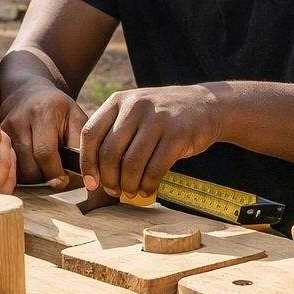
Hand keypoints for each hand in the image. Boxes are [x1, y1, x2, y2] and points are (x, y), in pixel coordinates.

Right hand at [0, 77, 86, 186]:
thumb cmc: (58, 109)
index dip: (55, 173)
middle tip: (54, 174)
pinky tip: (30, 163)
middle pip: (29, 167)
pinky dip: (20, 171)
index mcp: (42, 113)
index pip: (44, 153)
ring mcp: (4, 129)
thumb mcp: (76, 118)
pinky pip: (8, 165)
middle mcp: (19, 120)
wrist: (28, 91)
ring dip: (32, 176)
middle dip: (44, 177)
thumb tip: (81, 172)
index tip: (63, 180)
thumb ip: (79, 143)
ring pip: (17, 170)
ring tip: (43, 167)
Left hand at [81, 84, 223, 198]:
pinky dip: (148, 185)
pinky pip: (155, 168)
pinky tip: (147, 190)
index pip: (91, 133)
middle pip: (110, 152)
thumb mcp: (136, 109)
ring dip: (128, 185)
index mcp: (119, 100)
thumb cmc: (164, 115)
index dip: (87, 162)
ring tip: (131, 192)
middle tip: (113, 191)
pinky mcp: (177, 135)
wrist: (206, 104)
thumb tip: (94, 170)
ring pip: (132, 163)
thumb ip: (114, 131)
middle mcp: (136, 106)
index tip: (91, 181)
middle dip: (109, 179)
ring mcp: (157, 119)